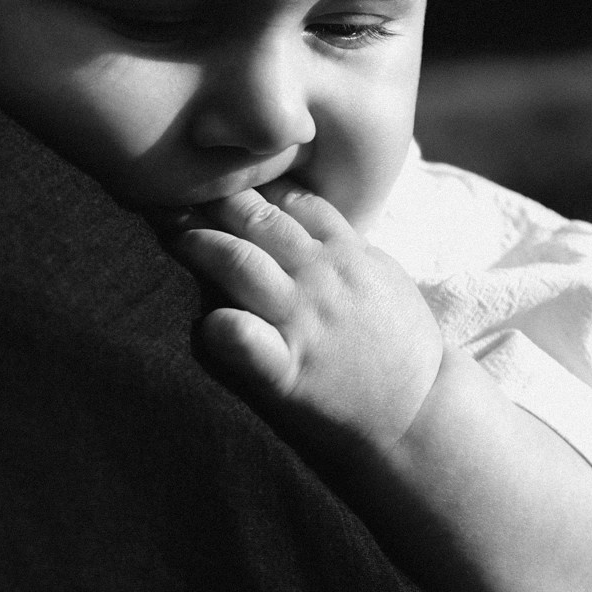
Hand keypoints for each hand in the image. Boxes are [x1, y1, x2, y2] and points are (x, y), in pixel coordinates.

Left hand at [169, 179, 443, 454]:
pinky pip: (241, 337)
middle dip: (212, 201)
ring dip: (201, 246)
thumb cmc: (400, 344)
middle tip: (170, 193)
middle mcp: (322, 277)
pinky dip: (217, 324)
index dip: (251, 182)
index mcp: (346, 252)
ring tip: (173, 239)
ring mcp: (303, 321)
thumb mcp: (382, 275)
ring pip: (241, 264)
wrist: (421, 414)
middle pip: (258, 219)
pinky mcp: (287, 370)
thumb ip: (340, 242)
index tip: (218, 177)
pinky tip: (202, 319)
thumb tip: (298, 211)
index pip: (291, 198)